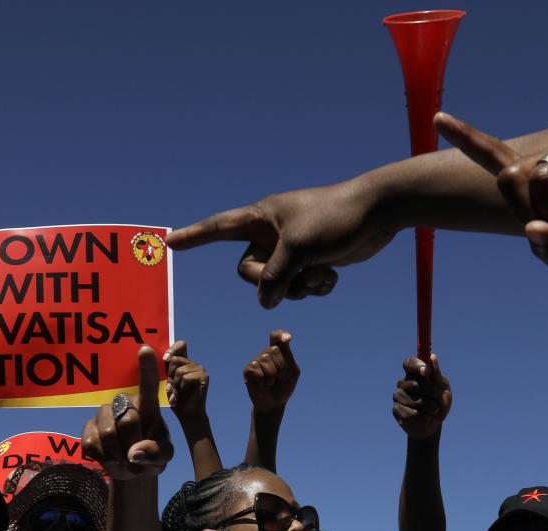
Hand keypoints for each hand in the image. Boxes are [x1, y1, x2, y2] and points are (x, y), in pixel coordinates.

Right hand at [82, 346, 173, 480]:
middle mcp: (124, 403)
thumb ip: (155, 453)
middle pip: (128, 418)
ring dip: (118, 454)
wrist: (131, 470)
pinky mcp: (87, 428)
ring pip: (109, 432)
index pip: (148, 384)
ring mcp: (104, 414)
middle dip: (134, 442)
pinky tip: (110, 458)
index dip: (147, 367)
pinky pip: (92, 444)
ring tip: (124, 459)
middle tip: (137, 456)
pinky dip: (104, 459)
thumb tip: (134, 453)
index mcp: (147, 405)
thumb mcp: (163, 456)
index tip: (146, 349)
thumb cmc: (151, 455)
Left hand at [163, 341, 208, 421]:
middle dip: (169, 375)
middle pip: (175, 359)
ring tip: (177, 394)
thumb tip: (164, 357)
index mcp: (184, 363)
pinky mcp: (203, 377)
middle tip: (171, 388)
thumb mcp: (167, 381)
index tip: (165, 359)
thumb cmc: (175, 399)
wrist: (186, 415)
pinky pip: (186, 378)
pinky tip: (184, 395)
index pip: (181, 345)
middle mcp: (192, 364)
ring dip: (175, 385)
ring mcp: (199, 369)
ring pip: (179, 371)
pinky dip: (182, 388)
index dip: (172, 348)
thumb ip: (167, 368)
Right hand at [166, 181, 394, 307]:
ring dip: (299, 287)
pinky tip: (332, 275)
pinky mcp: (313, 260)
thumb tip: (265, 301)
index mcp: (261, 217)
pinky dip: (315, 286)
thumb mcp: (298, 249)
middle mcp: (272, 232)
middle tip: (297, 272)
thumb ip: (274, 277)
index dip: (194, 236)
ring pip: (278, 284)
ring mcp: (293, 248)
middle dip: (273, 281)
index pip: (218, 228)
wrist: (379, 212)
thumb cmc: (336, 219)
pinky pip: (301, 286)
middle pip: (250, 271)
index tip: (169, 242)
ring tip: (321, 272)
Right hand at [244, 330, 299, 412]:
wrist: (275, 403)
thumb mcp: (292, 371)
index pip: (276, 335)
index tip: (288, 339)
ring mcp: (256, 361)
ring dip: (272, 376)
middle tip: (280, 376)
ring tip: (271, 382)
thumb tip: (285, 339)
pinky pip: (257, 369)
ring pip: (265, 359)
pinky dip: (263, 380)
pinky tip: (262, 384)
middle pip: (274, 349)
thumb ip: (289, 355)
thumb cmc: (284, 386)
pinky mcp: (248, 370)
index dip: (280, 334)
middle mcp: (265, 353)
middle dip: (281, 366)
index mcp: (278, 351)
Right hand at [393, 354, 450, 439]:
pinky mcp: (396, 410)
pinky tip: (425, 417)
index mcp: (415, 374)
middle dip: (429, 390)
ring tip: (434, 410)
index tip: (426, 372)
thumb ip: (437, 375)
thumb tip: (432, 357)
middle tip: (437, 396)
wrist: (433, 425)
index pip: (408, 363)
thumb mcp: (443, 389)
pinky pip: (409, 413)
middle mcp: (403, 383)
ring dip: (428, 406)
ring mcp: (398, 396)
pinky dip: (421, 416)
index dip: (416, 365)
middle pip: (413, 383)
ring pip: (412, 399)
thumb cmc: (439, 404)